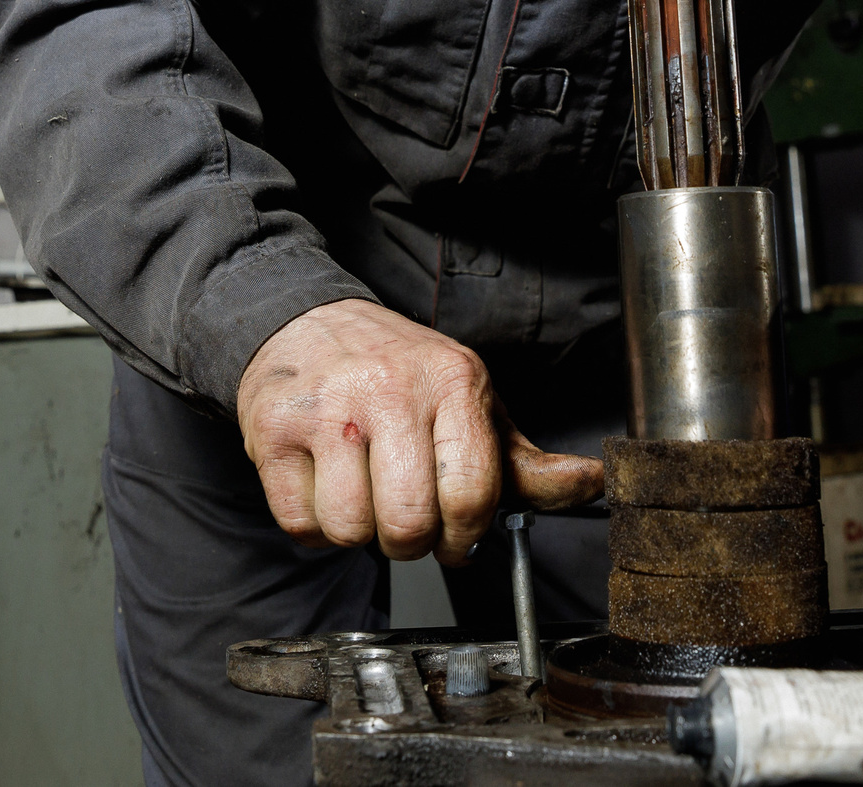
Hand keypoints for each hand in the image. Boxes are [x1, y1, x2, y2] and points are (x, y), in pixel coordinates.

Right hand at [237, 298, 603, 563]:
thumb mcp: (469, 403)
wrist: (303, 320)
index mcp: (452, 380)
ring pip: (350, 529)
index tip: (456, 537)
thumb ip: (525, 460)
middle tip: (403, 517)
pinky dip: (313, 526)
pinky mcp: (272, 428)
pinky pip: (300, 523)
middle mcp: (388, 388)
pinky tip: (322, 486)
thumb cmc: (396, 371)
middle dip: (409, 541)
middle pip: (409, 522)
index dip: (464, 536)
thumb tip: (591, 484)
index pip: (472, 492)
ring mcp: (326, 407)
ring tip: (361, 493)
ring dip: (357, 533)